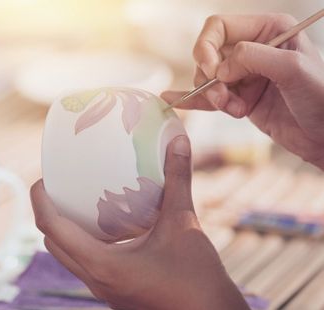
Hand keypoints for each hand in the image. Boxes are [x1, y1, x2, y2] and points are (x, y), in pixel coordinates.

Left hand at [31, 136, 248, 309]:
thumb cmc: (197, 278)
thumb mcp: (183, 223)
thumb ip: (178, 179)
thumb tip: (178, 142)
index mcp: (103, 265)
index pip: (52, 228)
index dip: (40, 201)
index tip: (42, 180)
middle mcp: (96, 280)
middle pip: (53, 243)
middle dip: (48, 214)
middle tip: (59, 188)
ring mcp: (104, 289)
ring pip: (68, 256)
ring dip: (64, 229)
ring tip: (77, 203)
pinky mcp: (115, 291)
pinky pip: (85, 264)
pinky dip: (82, 242)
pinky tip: (105, 227)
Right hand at [162, 14, 323, 169]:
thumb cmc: (322, 99)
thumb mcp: (293, 70)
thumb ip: (253, 58)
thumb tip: (220, 68)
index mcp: (268, 30)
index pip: (219, 27)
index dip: (207, 48)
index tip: (213, 72)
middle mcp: (253, 50)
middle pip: (209, 55)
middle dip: (211, 79)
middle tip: (224, 97)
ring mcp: (245, 76)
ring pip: (208, 80)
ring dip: (215, 97)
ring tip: (236, 110)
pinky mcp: (240, 98)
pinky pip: (209, 97)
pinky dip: (192, 99)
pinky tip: (172, 99)